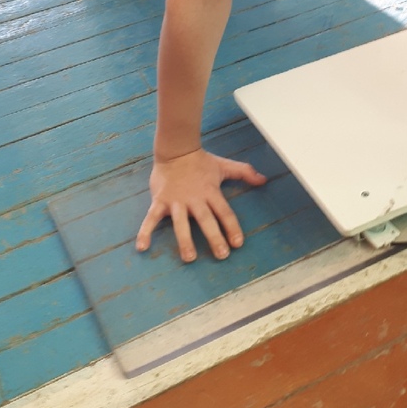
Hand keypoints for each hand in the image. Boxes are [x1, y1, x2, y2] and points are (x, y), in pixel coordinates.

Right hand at [137, 148, 266, 262]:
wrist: (175, 149)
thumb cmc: (201, 161)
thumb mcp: (224, 166)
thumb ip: (244, 172)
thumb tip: (264, 179)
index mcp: (211, 192)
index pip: (224, 212)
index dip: (232, 227)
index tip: (238, 243)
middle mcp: (195, 199)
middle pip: (206, 220)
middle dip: (214, 237)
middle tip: (221, 255)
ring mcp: (176, 201)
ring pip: (181, 223)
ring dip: (185, 241)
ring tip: (189, 258)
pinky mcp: (160, 201)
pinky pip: (151, 218)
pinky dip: (145, 232)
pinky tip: (142, 247)